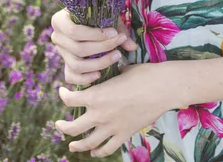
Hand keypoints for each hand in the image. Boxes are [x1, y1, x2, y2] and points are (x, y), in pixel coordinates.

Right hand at [51, 8, 137, 84]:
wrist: (88, 21)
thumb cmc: (97, 15)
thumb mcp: (106, 16)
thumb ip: (118, 29)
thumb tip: (132, 47)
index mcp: (59, 20)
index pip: (74, 31)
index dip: (95, 34)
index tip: (114, 33)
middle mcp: (56, 37)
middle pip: (78, 49)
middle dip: (102, 48)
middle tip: (120, 44)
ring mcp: (60, 53)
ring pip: (77, 65)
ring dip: (99, 63)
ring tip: (117, 56)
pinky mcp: (66, 66)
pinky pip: (71, 77)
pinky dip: (85, 78)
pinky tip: (100, 74)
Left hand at [55, 61, 169, 157]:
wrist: (163, 88)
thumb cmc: (144, 74)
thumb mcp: (122, 71)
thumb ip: (111, 75)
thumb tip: (111, 72)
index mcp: (96, 95)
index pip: (70, 100)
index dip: (63, 95)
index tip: (62, 92)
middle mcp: (99, 114)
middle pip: (73, 128)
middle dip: (62, 127)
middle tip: (59, 125)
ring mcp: (111, 127)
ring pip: (87, 143)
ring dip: (77, 144)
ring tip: (72, 144)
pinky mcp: (124, 134)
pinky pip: (106, 148)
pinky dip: (98, 152)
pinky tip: (94, 152)